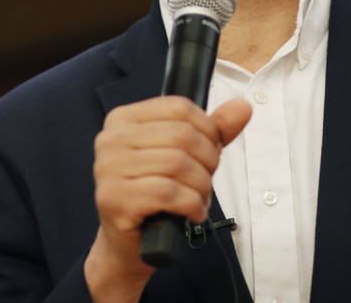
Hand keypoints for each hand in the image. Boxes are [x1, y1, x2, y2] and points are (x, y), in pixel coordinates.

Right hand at [84, 96, 251, 302]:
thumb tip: (242, 107)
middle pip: (181, 135)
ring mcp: (108, 169)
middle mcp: (110, 139)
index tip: (211, 151)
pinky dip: (191, 204)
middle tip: (206, 179)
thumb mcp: (185, 155)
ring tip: (200, 197)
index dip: (207, 130)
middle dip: (207, 160)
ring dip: (201, 186)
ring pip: (177, 164)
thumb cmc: (155, 195)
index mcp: (123, 119)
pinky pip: (168, 193)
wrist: (129, 243)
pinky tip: (193, 212)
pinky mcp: (114, 199)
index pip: (178, 107)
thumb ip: (213, 130)